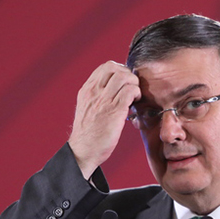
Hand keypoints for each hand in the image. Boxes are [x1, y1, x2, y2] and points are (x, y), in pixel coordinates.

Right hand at [68, 61, 140, 178]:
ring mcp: (104, 100)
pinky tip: (134, 104)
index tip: (125, 83)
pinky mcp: (114, 111)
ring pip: (124, 77)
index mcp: (87, 90)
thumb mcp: (87, 109)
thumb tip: (114, 90)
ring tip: (134, 97)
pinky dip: (136, 94)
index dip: (120, 71)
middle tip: (132, 89)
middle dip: (129, 75)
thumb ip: (97, 97)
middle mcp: (94, 92)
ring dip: (134, 84)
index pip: (106, 67)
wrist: (83, 151)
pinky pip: (130, 91)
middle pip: (115, 68)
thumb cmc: (88, 134)